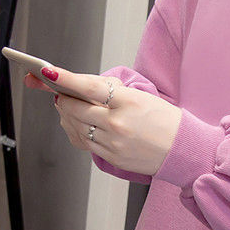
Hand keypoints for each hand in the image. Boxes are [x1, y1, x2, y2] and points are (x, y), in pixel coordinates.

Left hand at [23, 66, 181, 175]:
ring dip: (66, 115)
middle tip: (58, 91)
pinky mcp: (113, 158)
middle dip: (63, 99)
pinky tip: (74, 125)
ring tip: (66, 107)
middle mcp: (118, 124)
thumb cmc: (165, 120)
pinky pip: (84, 143)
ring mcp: (114, 143)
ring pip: (76, 127)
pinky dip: (74, 131)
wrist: (182, 149)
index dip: (65, 79)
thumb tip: (83, 88)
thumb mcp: (141, 97)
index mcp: (128, 102)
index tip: (48, 72)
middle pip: (76, 109)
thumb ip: (112, 92)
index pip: (89, 87)